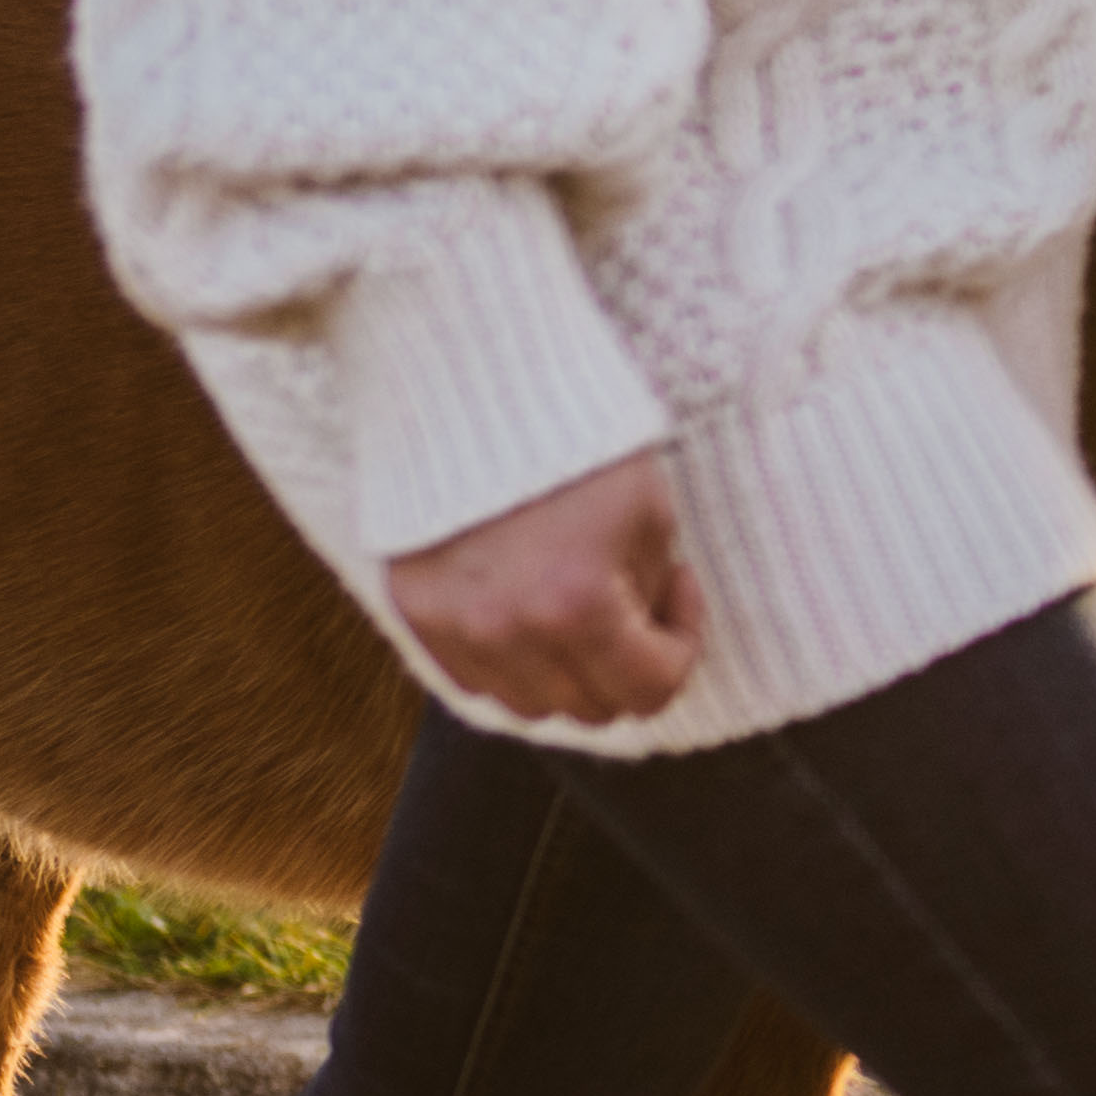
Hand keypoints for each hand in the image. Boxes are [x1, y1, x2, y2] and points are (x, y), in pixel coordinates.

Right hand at [391, 452, 703, 728]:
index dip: (682, 644)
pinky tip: (529, 603)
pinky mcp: (414, 612)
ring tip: (580, 603)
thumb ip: (651, 595)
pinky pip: (473, 677)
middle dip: (627, 664)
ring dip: (567, 671)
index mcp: (577, 607)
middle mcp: (507, 634)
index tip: (680, 588)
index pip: (650, 690)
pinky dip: (510, 660)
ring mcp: (452, 629)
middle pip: (589, 708)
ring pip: (528, 705)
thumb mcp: (649, 514)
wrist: (476, 387)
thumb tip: (643, 638)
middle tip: (636, 599)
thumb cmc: (580, 442)